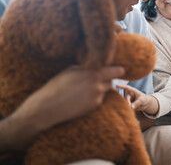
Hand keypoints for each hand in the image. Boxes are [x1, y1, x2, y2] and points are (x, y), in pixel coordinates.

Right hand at [1, 65, 124, 151]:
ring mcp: (97, 97)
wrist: (47, 107)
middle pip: (112, 81)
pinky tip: (80, 100)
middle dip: (108, 80)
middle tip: (100, 81)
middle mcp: (98, 85)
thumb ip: (87, 68)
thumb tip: (98, 66)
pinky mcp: (94, 107)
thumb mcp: (71, 70)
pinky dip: (93, 99)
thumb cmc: (56, 86)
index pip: (116, 70)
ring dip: (99, 90)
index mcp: (93, 73)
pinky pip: (98, 100)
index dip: (119, 70)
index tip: (121, 70)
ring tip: (83, 91)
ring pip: (104, 91)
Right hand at [116, 84, 158, 114]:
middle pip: (126, 99)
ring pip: (126, 104)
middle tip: (132, 107)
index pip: (126, 87)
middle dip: (128, 103)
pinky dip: (129, 109)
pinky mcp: (127, 105)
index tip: (117, 85)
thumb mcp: (142, 100)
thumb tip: (131, 107)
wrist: (145, 104)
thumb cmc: (144, 99)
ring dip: (129, 107)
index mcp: (132, 91)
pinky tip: (132, 109)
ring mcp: (127, 100)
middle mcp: (128, 95)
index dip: (121, 86)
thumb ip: (137, 103)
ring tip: (135, 107)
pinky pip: (127, 107)